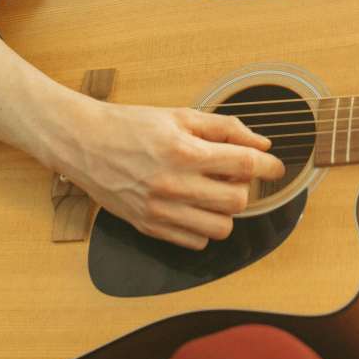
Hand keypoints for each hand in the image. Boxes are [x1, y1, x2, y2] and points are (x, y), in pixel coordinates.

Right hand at [56, 102, 285, 249]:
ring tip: (214, 193)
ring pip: (220, 228)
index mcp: (184, 152)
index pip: (244, 165)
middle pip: (237, 201)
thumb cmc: (131, 125)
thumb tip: (261, 143)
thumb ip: (225, 128)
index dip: (268, 166)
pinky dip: (203, 229)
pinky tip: (195, 207)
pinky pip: (195, 243)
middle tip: (234, 175)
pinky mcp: (148, 227)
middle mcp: (174, 185)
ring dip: (226, 212)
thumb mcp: (180, 115)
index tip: (275, 166)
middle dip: (244, 187)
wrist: (83, 143)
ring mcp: (160, 210)